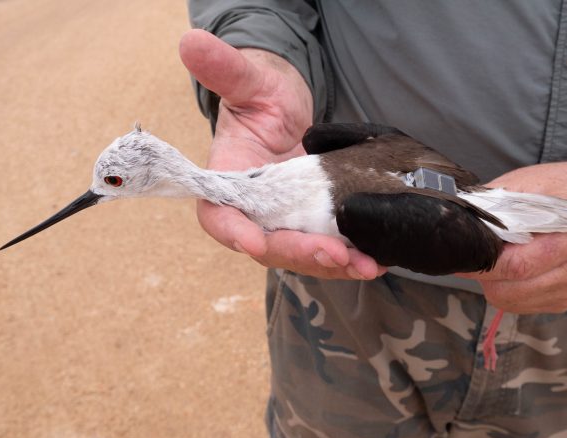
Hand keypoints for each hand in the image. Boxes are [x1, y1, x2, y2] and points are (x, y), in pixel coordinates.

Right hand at [178, 29, 384, 279]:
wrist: (290, 114)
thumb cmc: (264, 96)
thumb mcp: (250, 82)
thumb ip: (225, 70)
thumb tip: (192, 43)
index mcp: (228, 182)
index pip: (219, 215)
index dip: (232, 231)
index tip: (253, 241)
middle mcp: (253, 210)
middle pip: (268, 245)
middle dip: (300, 253)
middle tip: (334, 254)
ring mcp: (284, 222)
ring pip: (301, 254)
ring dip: (331, 265)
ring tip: (365, 265)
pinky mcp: (311, 225)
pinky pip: (325, 248)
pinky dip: (348, 258)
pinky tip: (374, 260)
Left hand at [457, 161, 566, 313]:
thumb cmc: (560, 188)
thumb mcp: (529, 182)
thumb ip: (497, 201)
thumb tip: (464, 220)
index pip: (518, 265)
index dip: (483, 266)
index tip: (462, 258)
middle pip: (513, 290)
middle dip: (485, 277)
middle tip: (476, 258)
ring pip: (514, 302)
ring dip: (495, 285)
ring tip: (498, 260)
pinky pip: (524, 306)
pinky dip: (509, 292)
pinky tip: (512, 270)